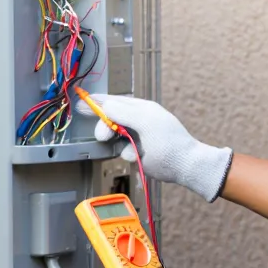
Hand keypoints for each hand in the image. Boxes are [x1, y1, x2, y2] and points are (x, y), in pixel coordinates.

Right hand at [75, 96, 232, 201]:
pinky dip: (128, 155)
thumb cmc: (169, 143)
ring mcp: (138, 137)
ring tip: (132, 151)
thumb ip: (123, 113)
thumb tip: (105, 105)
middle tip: (103, 137)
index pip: (115, 101)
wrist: (186, 166)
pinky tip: (138, 158)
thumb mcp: (145, 122)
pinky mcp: (139, 152)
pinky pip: (124, 151)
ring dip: (120, 145)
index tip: (81, 104)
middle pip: (112, 119)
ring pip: (116, 137)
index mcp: (142, 108)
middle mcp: (139, 120)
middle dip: (106, 127)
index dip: (98, 103)